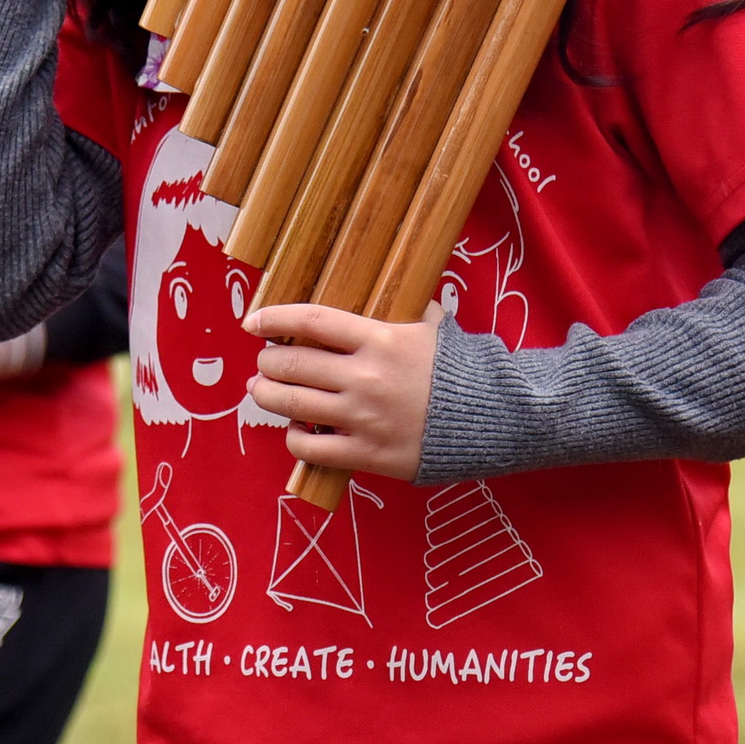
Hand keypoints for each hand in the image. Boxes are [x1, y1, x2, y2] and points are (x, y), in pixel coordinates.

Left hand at [242, 301, 440, 482]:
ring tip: (261, 389)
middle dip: (267, 362)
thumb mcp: (433, 327)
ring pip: (291, 405)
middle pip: (292, 363)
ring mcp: (363, 417)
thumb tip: (391, 289)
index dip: (274, 318)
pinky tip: (295, 430)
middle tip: (263, 362)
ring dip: (267, 395)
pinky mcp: (366, 453)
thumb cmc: (459, 370)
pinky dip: (293, 438)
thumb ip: (405, 309)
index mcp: (379, 339)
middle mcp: (365, 377)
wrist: (491, 420)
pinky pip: (310, 448)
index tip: (253, 322)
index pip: (311, 321)